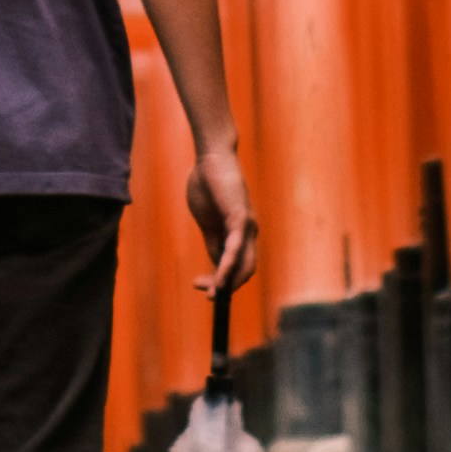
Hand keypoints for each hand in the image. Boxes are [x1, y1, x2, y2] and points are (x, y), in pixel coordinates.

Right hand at [186, 140, 258, 301]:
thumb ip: (212, 239)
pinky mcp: (241, 219)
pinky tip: (218, 278)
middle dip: (226, 287)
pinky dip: (227, 267)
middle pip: (244, 271)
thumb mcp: (206, 220)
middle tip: (207, 294)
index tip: (202, 287)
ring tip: (212, 293)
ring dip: (227, 282)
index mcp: (239, 234)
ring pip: (244, 265)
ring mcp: (247, 227)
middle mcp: (249, 234)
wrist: (210, 157)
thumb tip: (214, 261)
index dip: (221, 280)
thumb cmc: (207, 184)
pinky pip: (235, 250)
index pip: (236, 266)